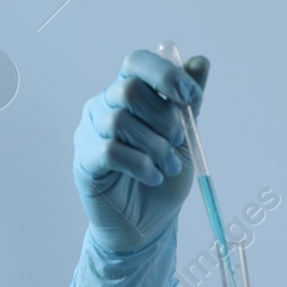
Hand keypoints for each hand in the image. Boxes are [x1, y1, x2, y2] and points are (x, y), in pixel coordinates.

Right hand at [68, 50, 209, 286]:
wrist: (147, 226)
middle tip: (179, 142)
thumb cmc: (162, 178)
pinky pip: (110, 151)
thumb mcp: (184, 137)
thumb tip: (201, 61)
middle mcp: (104, 107)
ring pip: (120, 121)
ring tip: (168, 168)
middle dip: (164, 117)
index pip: (136, 63)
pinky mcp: (84, 162)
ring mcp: (90, 134)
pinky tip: (152, 178)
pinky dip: (140, 165)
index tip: (191, 98)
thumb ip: (188, 101)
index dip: (166, 74)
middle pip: (129, 89)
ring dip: (156, 147)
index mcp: (128, 94)